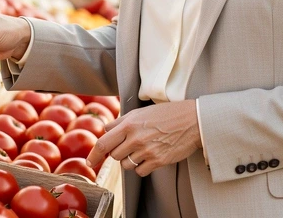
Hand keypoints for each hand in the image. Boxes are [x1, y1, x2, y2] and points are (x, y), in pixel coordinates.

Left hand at [86, 100, 200, 176]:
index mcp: (129, 124)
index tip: (90, 162)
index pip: (103, 143)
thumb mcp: (141, 112)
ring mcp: (147, 151)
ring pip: (126, 165)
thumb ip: (121, 121)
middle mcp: (136, 138)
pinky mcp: (158, 161)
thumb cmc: (168, 113)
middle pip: (114, 156)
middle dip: (118, 152)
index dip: (93, 155)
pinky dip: (142, 167)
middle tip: (129, 145)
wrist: (192, 120)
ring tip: (142, 149)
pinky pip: (140, 171)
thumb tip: (105, 129)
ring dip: (130, 160)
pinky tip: (150, 156)